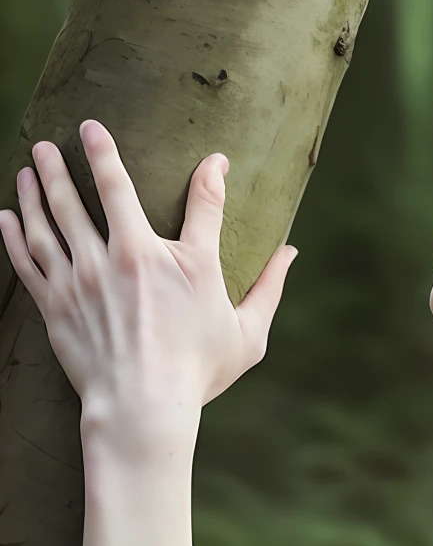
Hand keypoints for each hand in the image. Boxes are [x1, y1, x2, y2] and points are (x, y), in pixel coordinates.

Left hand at [0, 119, 297, 422]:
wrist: (141, 410)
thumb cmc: (197, 372)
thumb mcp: (248, 330)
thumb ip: (269, 286)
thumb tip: (292, 251)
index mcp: (177, 262)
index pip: (199, 201)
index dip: (209, 174)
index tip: (212, 159)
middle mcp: (124, 258)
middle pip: (93, 192)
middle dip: (77, 158)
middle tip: (65, 134)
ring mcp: (83, 280)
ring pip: (53, 218)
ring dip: (40, 184)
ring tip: (32, 161)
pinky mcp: (56, 304)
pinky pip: (28, 259)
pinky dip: (15, 232)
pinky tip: (7, 212)